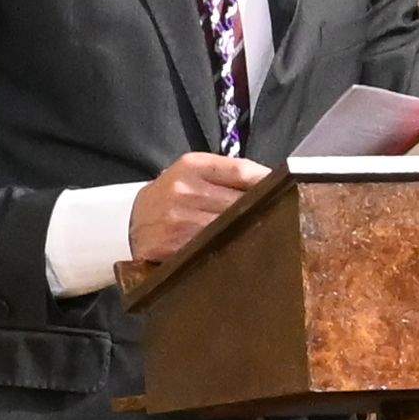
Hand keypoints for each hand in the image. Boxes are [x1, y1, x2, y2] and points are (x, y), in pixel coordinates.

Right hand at [121, 151, 272, 274]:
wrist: (130, 221)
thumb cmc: (171, 195)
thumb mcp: (192, 172)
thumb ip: (228, 174)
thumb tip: (272, 181)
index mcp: (192, 166)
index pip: (241, 171)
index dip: (267, 182)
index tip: (287, 190)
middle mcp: (185, 190)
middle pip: (239, 202)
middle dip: (263, 211)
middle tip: (286, 219)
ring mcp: (178, 221)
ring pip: (229, 229)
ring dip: (252, 234)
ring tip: (270, 238)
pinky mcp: (173, 247)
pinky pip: (211, 250)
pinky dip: (230, 252)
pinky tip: (242, 253)